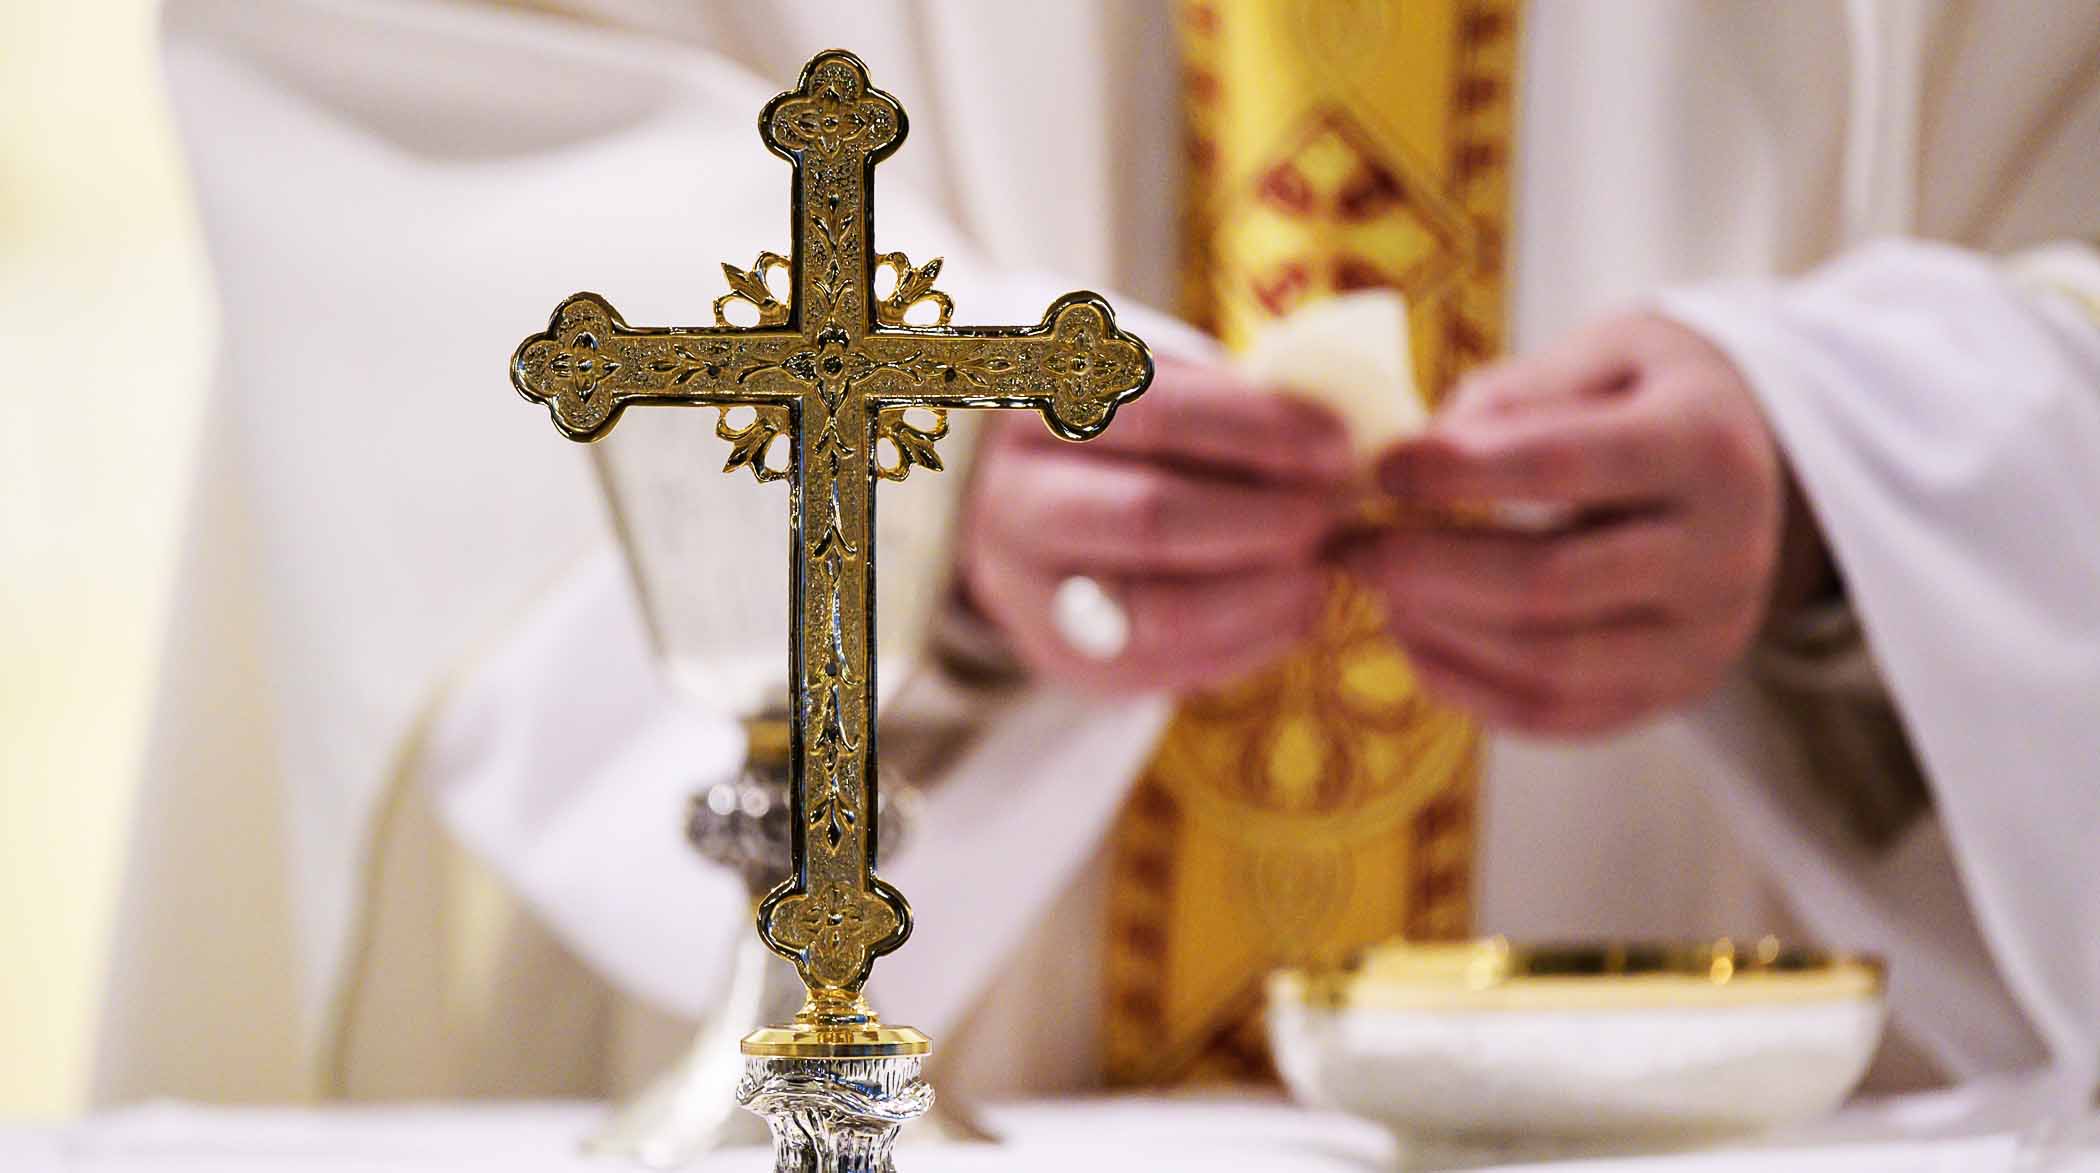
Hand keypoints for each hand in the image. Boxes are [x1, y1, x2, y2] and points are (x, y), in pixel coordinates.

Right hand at [957, 356, 1353, 693]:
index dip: (1258, 431)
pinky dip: (1254, 641)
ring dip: (1266, 595)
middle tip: (1333, 512)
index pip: (1154, 415)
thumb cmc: (1123, 435)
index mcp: (1038, 408)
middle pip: (1150, 518)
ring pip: (1159, 615)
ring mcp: (1030, 593)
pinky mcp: (1064, 659)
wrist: (1033, 511)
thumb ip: (1234, 403)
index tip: (1338, 445)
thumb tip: (1348, 440)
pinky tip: (1299, 605)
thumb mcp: (1159, 388)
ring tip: (1323, 567)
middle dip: (1266, 520)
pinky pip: (1170, 670)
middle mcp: (1014, 502)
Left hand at [1345, 313, 1802, 736]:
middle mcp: (1724, 552)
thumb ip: (1512, 396)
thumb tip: (1411, 461)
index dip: (1457, 473)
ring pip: (1550, 664)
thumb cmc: (1647, 394)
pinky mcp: (1676, 692)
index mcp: (1705, 446)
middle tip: (1348, 544)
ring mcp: (1707, 638)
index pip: (1563, 466)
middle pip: (1548, 584)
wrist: (1754, 464)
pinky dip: (1468, 688)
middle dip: (1427, 567)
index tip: (1379, 468)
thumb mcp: (1601, 353)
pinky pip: (1557, 716)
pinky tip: (1412, 639)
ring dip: (1439, 631)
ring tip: (1375, 587)